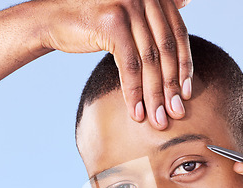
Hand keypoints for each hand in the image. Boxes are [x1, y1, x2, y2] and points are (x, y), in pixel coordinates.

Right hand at [37, 0, 192, 128]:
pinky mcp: (113, 22)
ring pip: (150, 61)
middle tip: (176, 114)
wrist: (54, 19)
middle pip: (166, 50)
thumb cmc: (95, 21)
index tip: (187, 95)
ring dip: (155, 96)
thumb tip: (187, 1)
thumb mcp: (130, 13)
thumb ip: (156, 12)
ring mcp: (129, 6)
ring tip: (158, 120)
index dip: (185, 67)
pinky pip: (130, 66)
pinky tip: (137, 112)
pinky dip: (135, 93)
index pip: (178, 36)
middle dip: (172, 87)